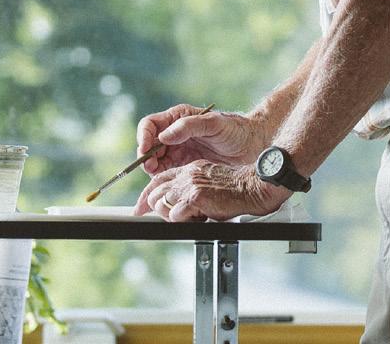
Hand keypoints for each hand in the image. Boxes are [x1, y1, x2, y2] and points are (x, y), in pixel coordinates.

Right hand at [135, 104, 263, 175]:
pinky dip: (162, 180)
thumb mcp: (213, 123)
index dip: (143, 136)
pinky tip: (167, 184)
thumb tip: (164, 136)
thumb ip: (188, 126)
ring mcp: (180, 152)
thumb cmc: (236, 130)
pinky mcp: (185, 168)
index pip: (150, 125)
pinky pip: (167, 174)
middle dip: (145, 156)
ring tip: (159, 176)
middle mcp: (176, 135)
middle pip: (149, 145)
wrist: (253, 147)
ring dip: (152, 169)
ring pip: (155, 161)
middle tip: (151, 167)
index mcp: (179, 118)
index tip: (145, 150)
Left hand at [135, 161, 290, 221]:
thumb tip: (176, 206)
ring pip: (162, 204)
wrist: (250, 189)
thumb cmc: (234, 190)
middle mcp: (187, 174)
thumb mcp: (208, 183)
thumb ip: (191, 189)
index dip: (146, 195)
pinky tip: (193, 220)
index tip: (138, 208)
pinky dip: (180, 221)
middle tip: (150, 217)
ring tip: (183, 218)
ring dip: (168, 216)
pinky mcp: (195, 197)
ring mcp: (190, 184)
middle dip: (152, 208)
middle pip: (156, 192)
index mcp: (189, 169)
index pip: (159, 180)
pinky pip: (176, 215)